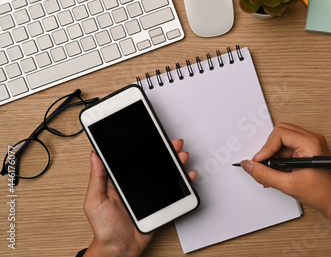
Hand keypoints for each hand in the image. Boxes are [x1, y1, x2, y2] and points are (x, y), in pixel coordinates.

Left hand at [83, 139, 196, 256]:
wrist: (119, 250)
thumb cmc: (104, 229)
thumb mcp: (95, 201)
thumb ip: (97, 178)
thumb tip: (95, 155)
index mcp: (117, 180)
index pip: (129, 157)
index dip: (139, 144)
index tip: (147, 133)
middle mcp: (134, 183)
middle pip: (151, 162)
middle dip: (164, 150)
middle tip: (171, 142)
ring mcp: (148, 192)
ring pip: (164, 172)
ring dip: (175, 162)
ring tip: (181, 155)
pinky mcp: (158, 201)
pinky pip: (172, 189)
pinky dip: (182, 182)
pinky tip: (187, 175)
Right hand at [241, 123, 330, 256]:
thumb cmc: (323, 193)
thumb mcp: (289, 185)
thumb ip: (265, 175)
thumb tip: (250, 166)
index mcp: (310, 143)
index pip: (280, 133)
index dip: (266, 147)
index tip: (259, 161)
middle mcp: (312, 140)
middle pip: (281, 133)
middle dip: (269, 149)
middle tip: (263, 164)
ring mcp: (311, 144)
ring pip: (283, 142)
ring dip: (274, 156)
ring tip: (272, 173)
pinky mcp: (309, 151)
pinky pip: (288, 149)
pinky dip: (280, 160)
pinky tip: (278, 174)